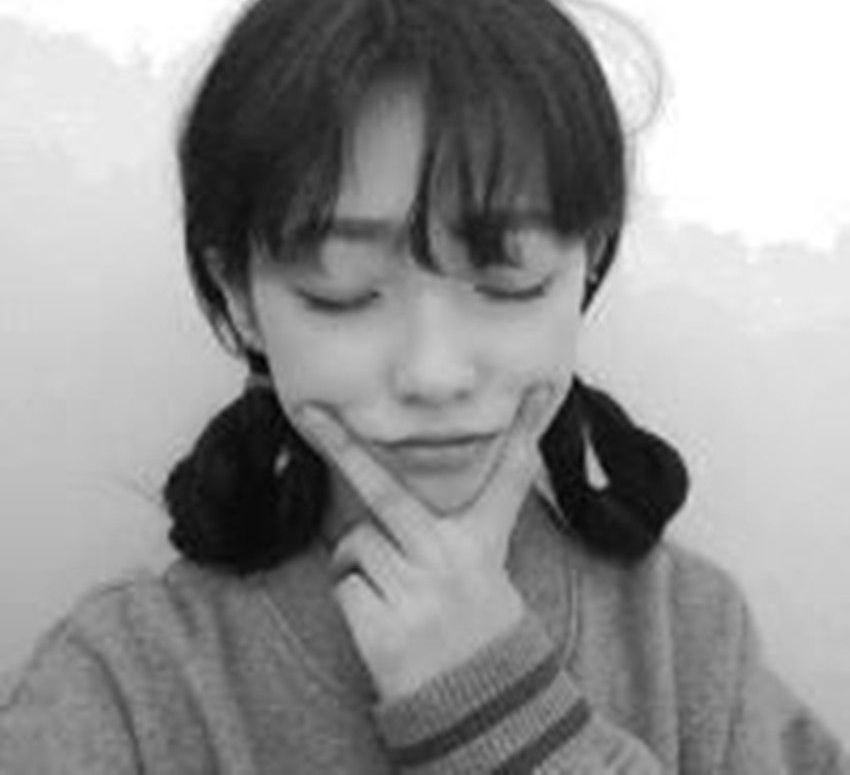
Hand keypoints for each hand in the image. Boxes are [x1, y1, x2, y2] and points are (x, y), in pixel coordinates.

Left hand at [295, 384, 555, 700]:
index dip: (524, 427)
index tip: (539, 384)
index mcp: (480, 541)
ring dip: (359, 561)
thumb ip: (458, 522)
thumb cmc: (472, 619)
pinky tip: (383, 617)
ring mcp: (415, 594)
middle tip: (309, 414)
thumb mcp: (483, 564)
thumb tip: (435, 483)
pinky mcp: (382, 627)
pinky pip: (343, 585)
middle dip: (344, 448)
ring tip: (393, 589)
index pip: (508, 474)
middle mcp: (449, 561)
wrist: (475, 699)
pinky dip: (353, 595)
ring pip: (355, 544)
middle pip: (386, 493)